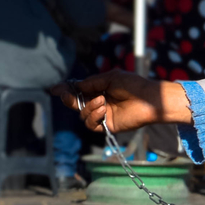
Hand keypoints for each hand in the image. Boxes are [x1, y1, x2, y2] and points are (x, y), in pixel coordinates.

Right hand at [52, 71, 191, 135]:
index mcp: (99, 89)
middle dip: (69, 99)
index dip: (66, 90)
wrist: (149, 99)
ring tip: (102, 101)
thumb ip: (91, 83)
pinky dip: (93, 116)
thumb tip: (74, 86)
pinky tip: (103, 109)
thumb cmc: (133, 85)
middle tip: (66, 95)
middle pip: (76, 104)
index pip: (79, 91)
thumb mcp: (110, 78)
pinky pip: (91, 125)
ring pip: (82, 115)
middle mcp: (99, 102)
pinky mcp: (107, 126)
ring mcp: (103, 115)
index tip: (55, 89)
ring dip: (88, 107)